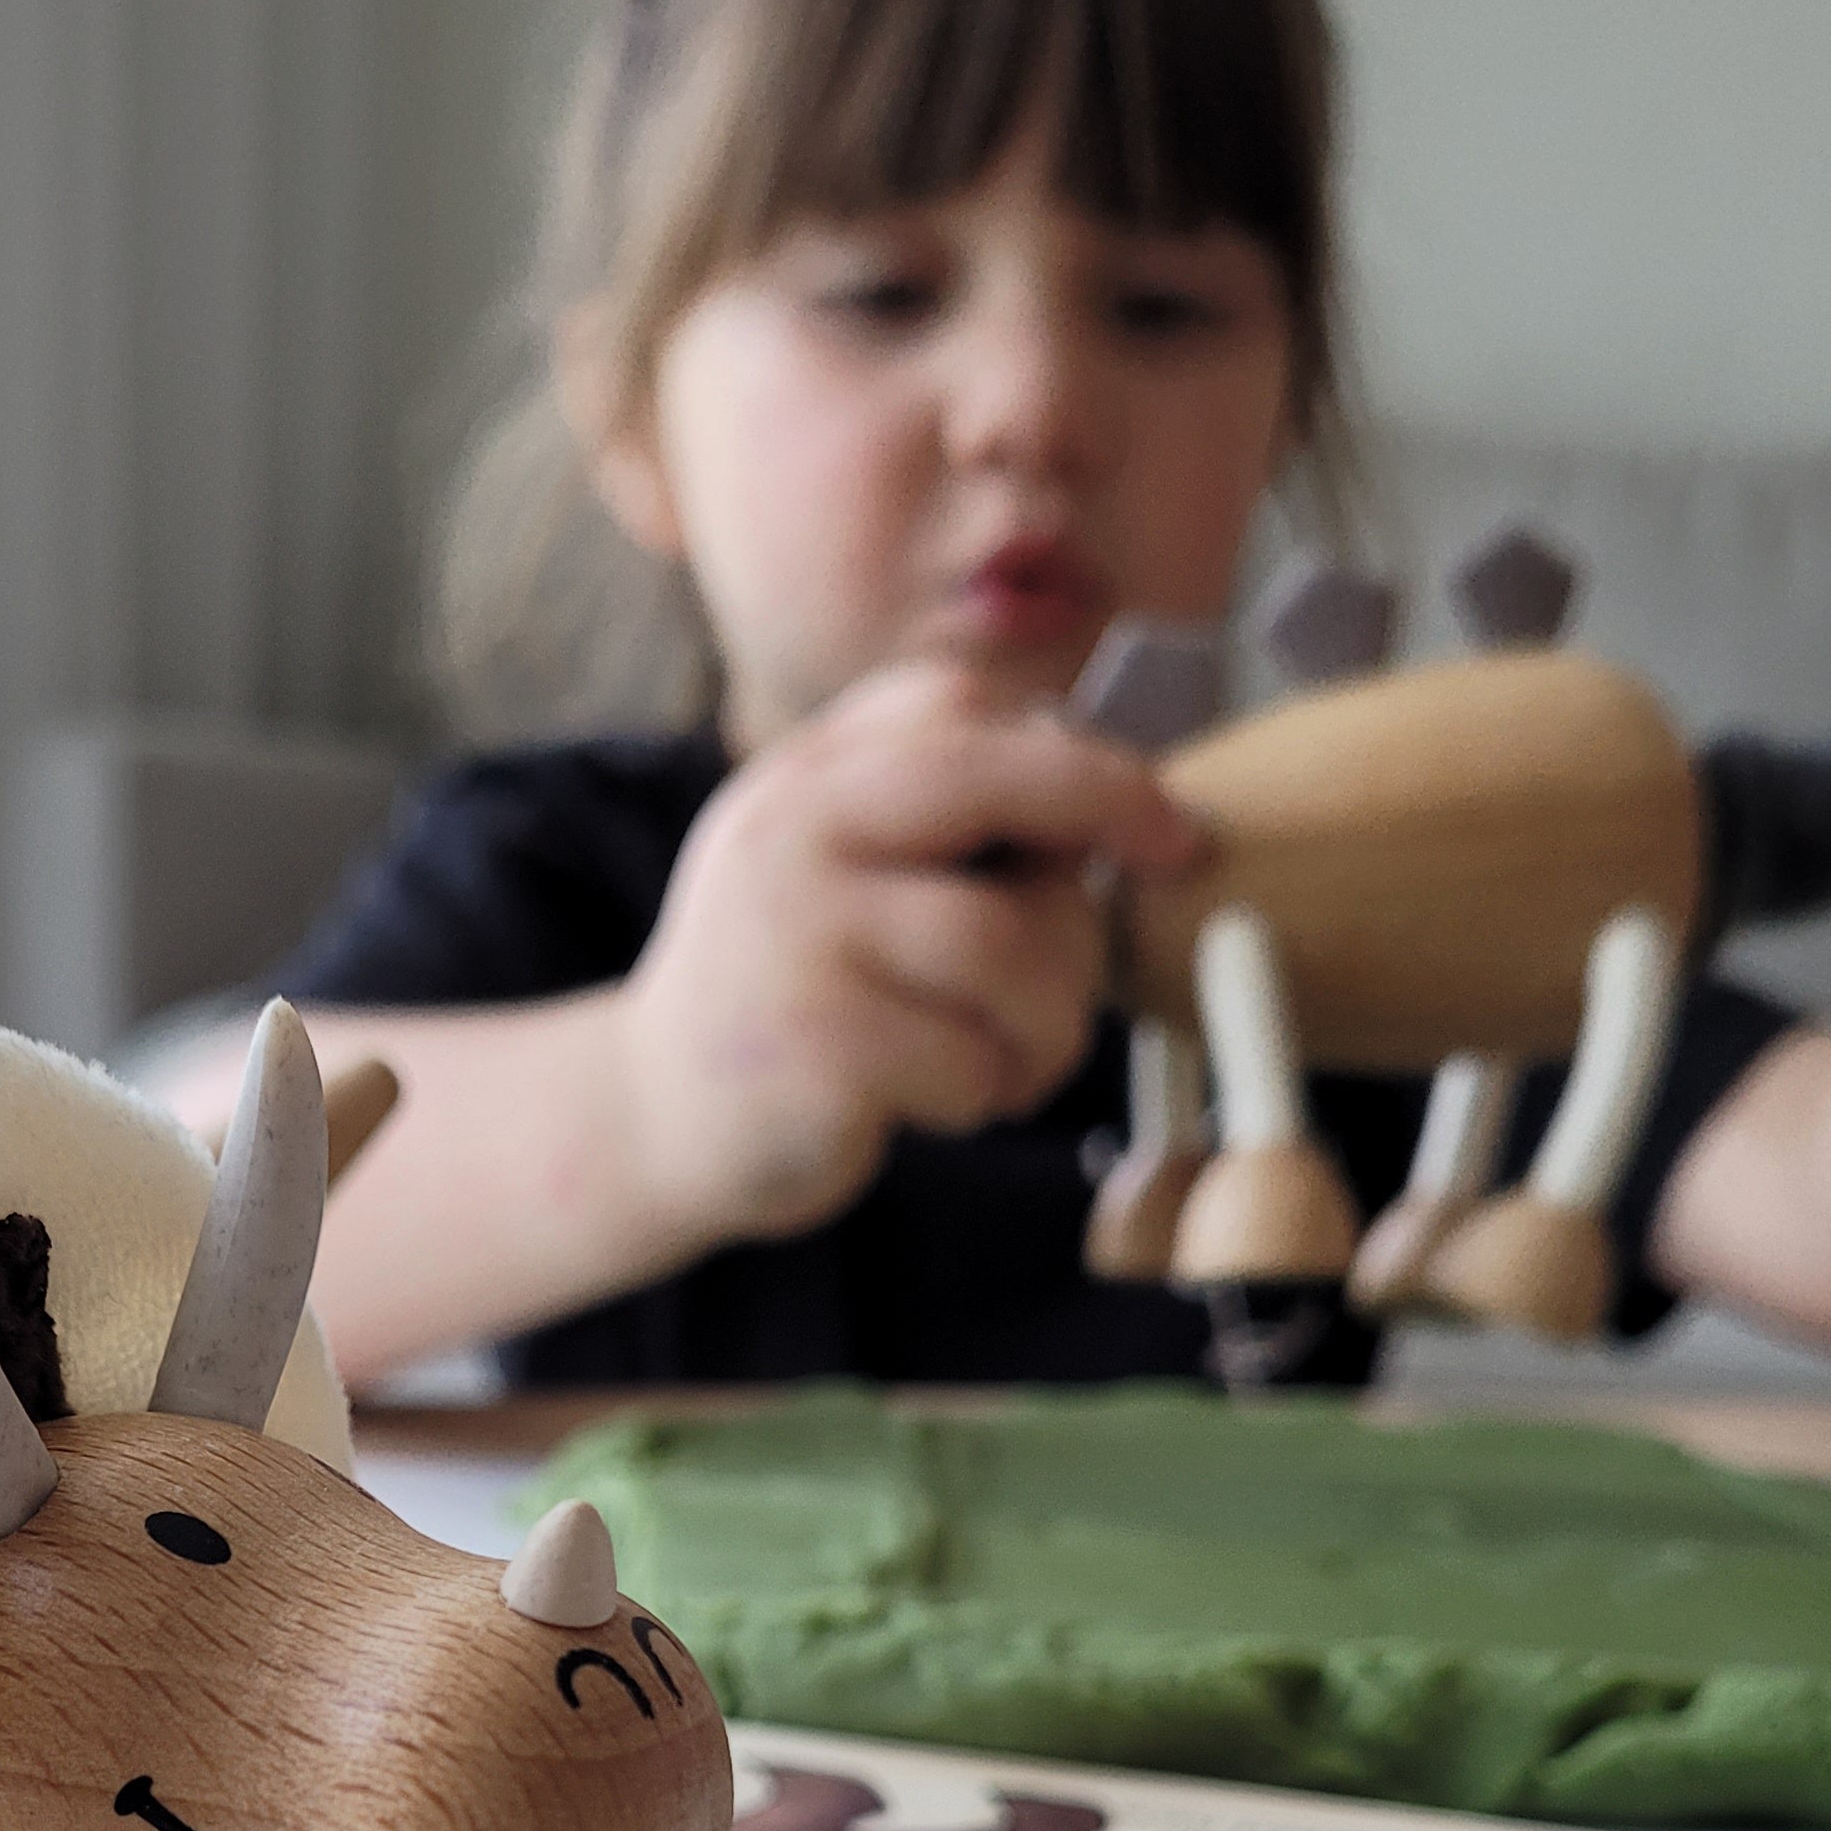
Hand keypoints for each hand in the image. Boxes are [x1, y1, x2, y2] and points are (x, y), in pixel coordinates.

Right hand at [612, 657, 1207, 1250]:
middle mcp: (792, 833)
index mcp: (805, 779)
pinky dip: (984, 1093)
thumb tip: (1111, 807)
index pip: (959, 709)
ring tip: (1016, 1062)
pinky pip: (971, 1059)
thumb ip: (936, 820)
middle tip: (1174, 859)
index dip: (1078, 751)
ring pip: (1010, 946)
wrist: (656, 1121)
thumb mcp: (837, 874)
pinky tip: (942, 1104)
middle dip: (1110, 813)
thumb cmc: (793, 1000)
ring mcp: (797, 935)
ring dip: (1050, 1020)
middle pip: (999, 784)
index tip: (1156, 811)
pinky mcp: (815, 1046)